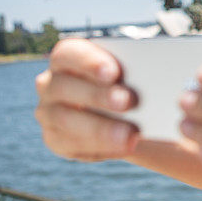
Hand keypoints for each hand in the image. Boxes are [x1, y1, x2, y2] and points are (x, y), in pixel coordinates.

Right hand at [35, 38, 139, 161]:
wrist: (130, 115)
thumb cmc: (131, 83)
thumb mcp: (135, 72)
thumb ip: (137, 68)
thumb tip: (152, 70)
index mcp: (68, 57)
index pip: (68, 53)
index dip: (89, 62)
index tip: (114, 73)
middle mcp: (51, 83)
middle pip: (64, 86)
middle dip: (97, 96)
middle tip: (128, 102)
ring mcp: (48, 112)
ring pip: (64, 119)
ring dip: (99, 128)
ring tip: (131, 134)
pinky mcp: (55, 139)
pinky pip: (70, 145)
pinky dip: (100, 147)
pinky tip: (125, 146)